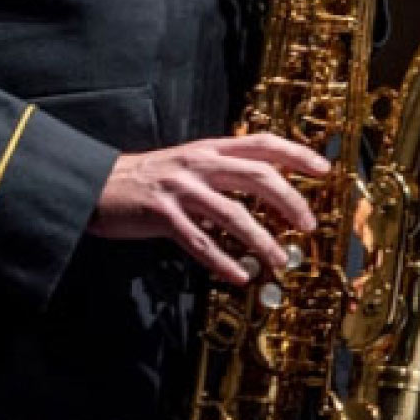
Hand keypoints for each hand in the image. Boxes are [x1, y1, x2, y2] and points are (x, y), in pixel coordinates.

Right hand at [88, 134, 330, 282]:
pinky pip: (200, 242)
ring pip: (234, 214)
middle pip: (258, 176)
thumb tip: (262, 190)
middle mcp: (198, 163)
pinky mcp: (162, 214)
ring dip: (262, 240)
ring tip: (280, 261)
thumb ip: (220, 172)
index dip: (296, 154)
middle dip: (290, 200)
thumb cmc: (144, 179)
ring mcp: (180, 188)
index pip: (262, 143)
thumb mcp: (185, 164)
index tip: (324, 169)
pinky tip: (237, 277)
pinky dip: (222, 262)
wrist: (95, 184)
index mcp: (208, 149)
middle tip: (309, 224)